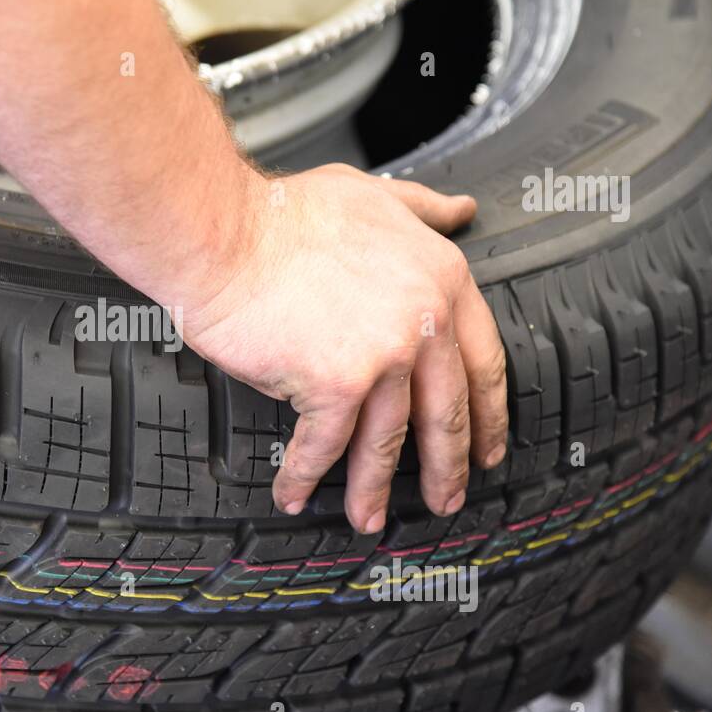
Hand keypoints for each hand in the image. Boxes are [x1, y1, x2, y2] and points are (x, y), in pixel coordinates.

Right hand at [184, 164, 508, 531]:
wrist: (224, 232)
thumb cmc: (283, 214)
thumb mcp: (371, 194)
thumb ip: (421, 208)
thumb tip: (460, 211)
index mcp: (440, 278)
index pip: (483, 360)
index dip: (487, 412)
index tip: (486, 444)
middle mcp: (421, 322)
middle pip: (445, 413)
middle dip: (447, 467)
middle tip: (445, 498)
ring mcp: (382, 357)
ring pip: (387, 442)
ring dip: (374, 489)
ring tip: (369, 518)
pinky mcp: (333, 385)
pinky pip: (322, 447)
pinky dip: (303, 477)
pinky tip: (294, 496)